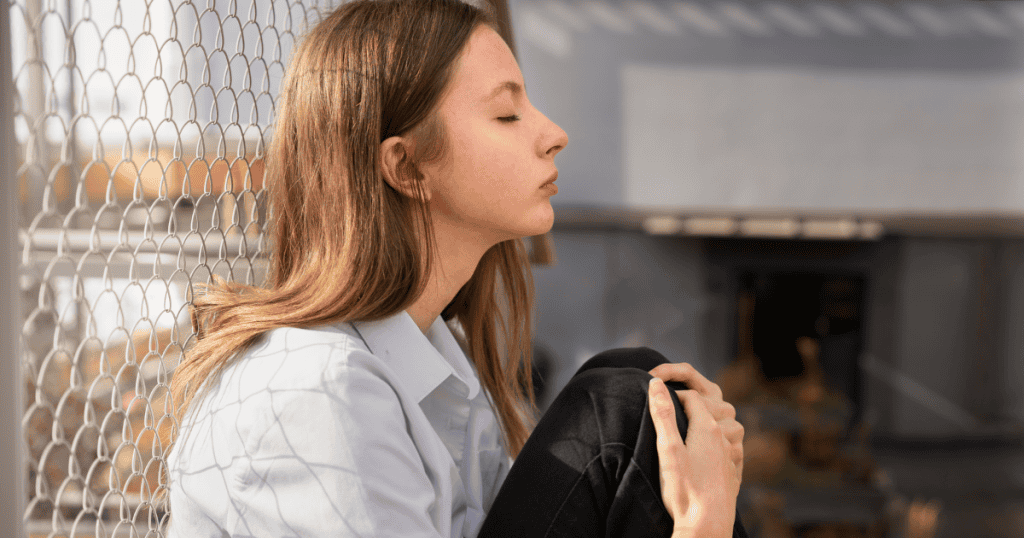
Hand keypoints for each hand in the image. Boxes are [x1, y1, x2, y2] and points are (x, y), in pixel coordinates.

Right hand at [648, 377, 738, 537]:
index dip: (672, 392)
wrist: (707, 526)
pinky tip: (705, 451)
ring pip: (725, 425)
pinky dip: (717, 440)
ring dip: (708, 420)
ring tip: (690, 426)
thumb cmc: (685, 490)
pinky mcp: (731, 471)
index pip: (690, 396)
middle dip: (692, 401)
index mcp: (707, 428)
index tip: (657, 398)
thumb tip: (656, 383)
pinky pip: (729, 446)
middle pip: (712, 405)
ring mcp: (730, 455)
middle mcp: (724, 438)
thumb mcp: (668, 449)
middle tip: (672, 405)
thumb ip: (663, 414)